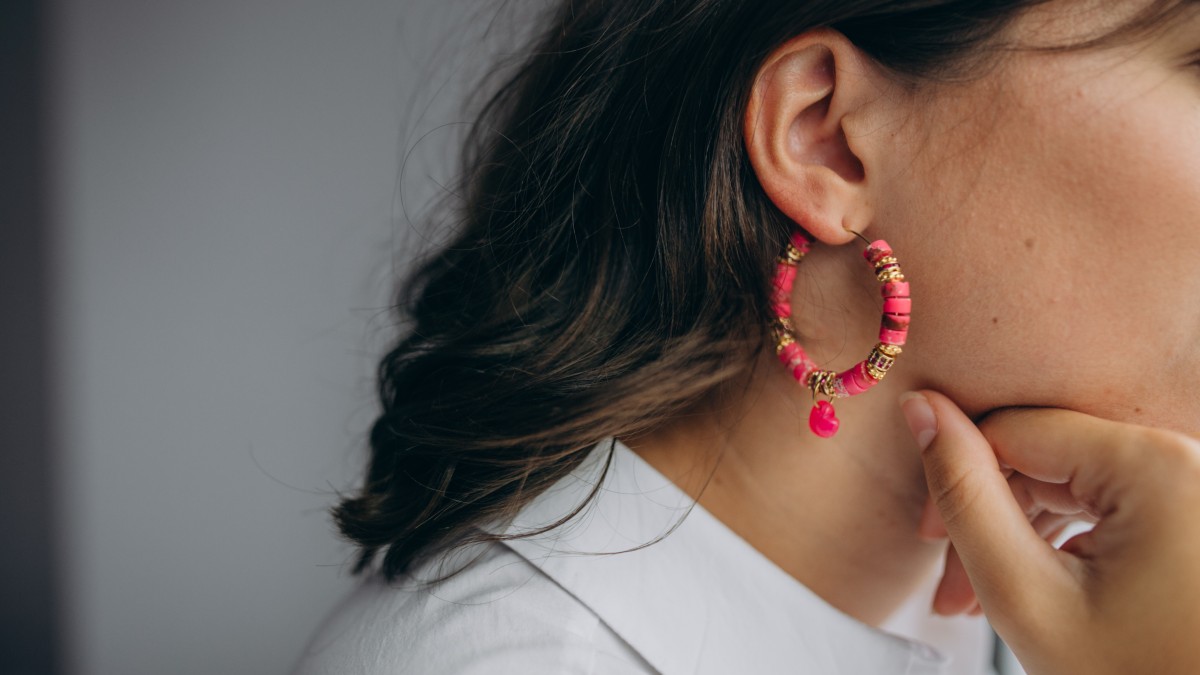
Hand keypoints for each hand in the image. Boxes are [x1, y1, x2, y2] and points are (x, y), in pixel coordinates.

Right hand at [899, 390, 1199, 674]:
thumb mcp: (1028, 594)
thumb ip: (966, 496)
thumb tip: (923, 411)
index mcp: (1155, 463)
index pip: (1011, 429)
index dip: (955, 478)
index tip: (930, 540)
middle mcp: (1187, 458)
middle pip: (1043, 456)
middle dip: (989, 517)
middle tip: (956, 584)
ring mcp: (1195, 484)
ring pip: (1072, 481)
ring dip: (1022, 534)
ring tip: (989, 597)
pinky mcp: (1194, 511)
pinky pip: (1111, 501)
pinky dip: (1067, 539)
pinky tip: (1044, 585)